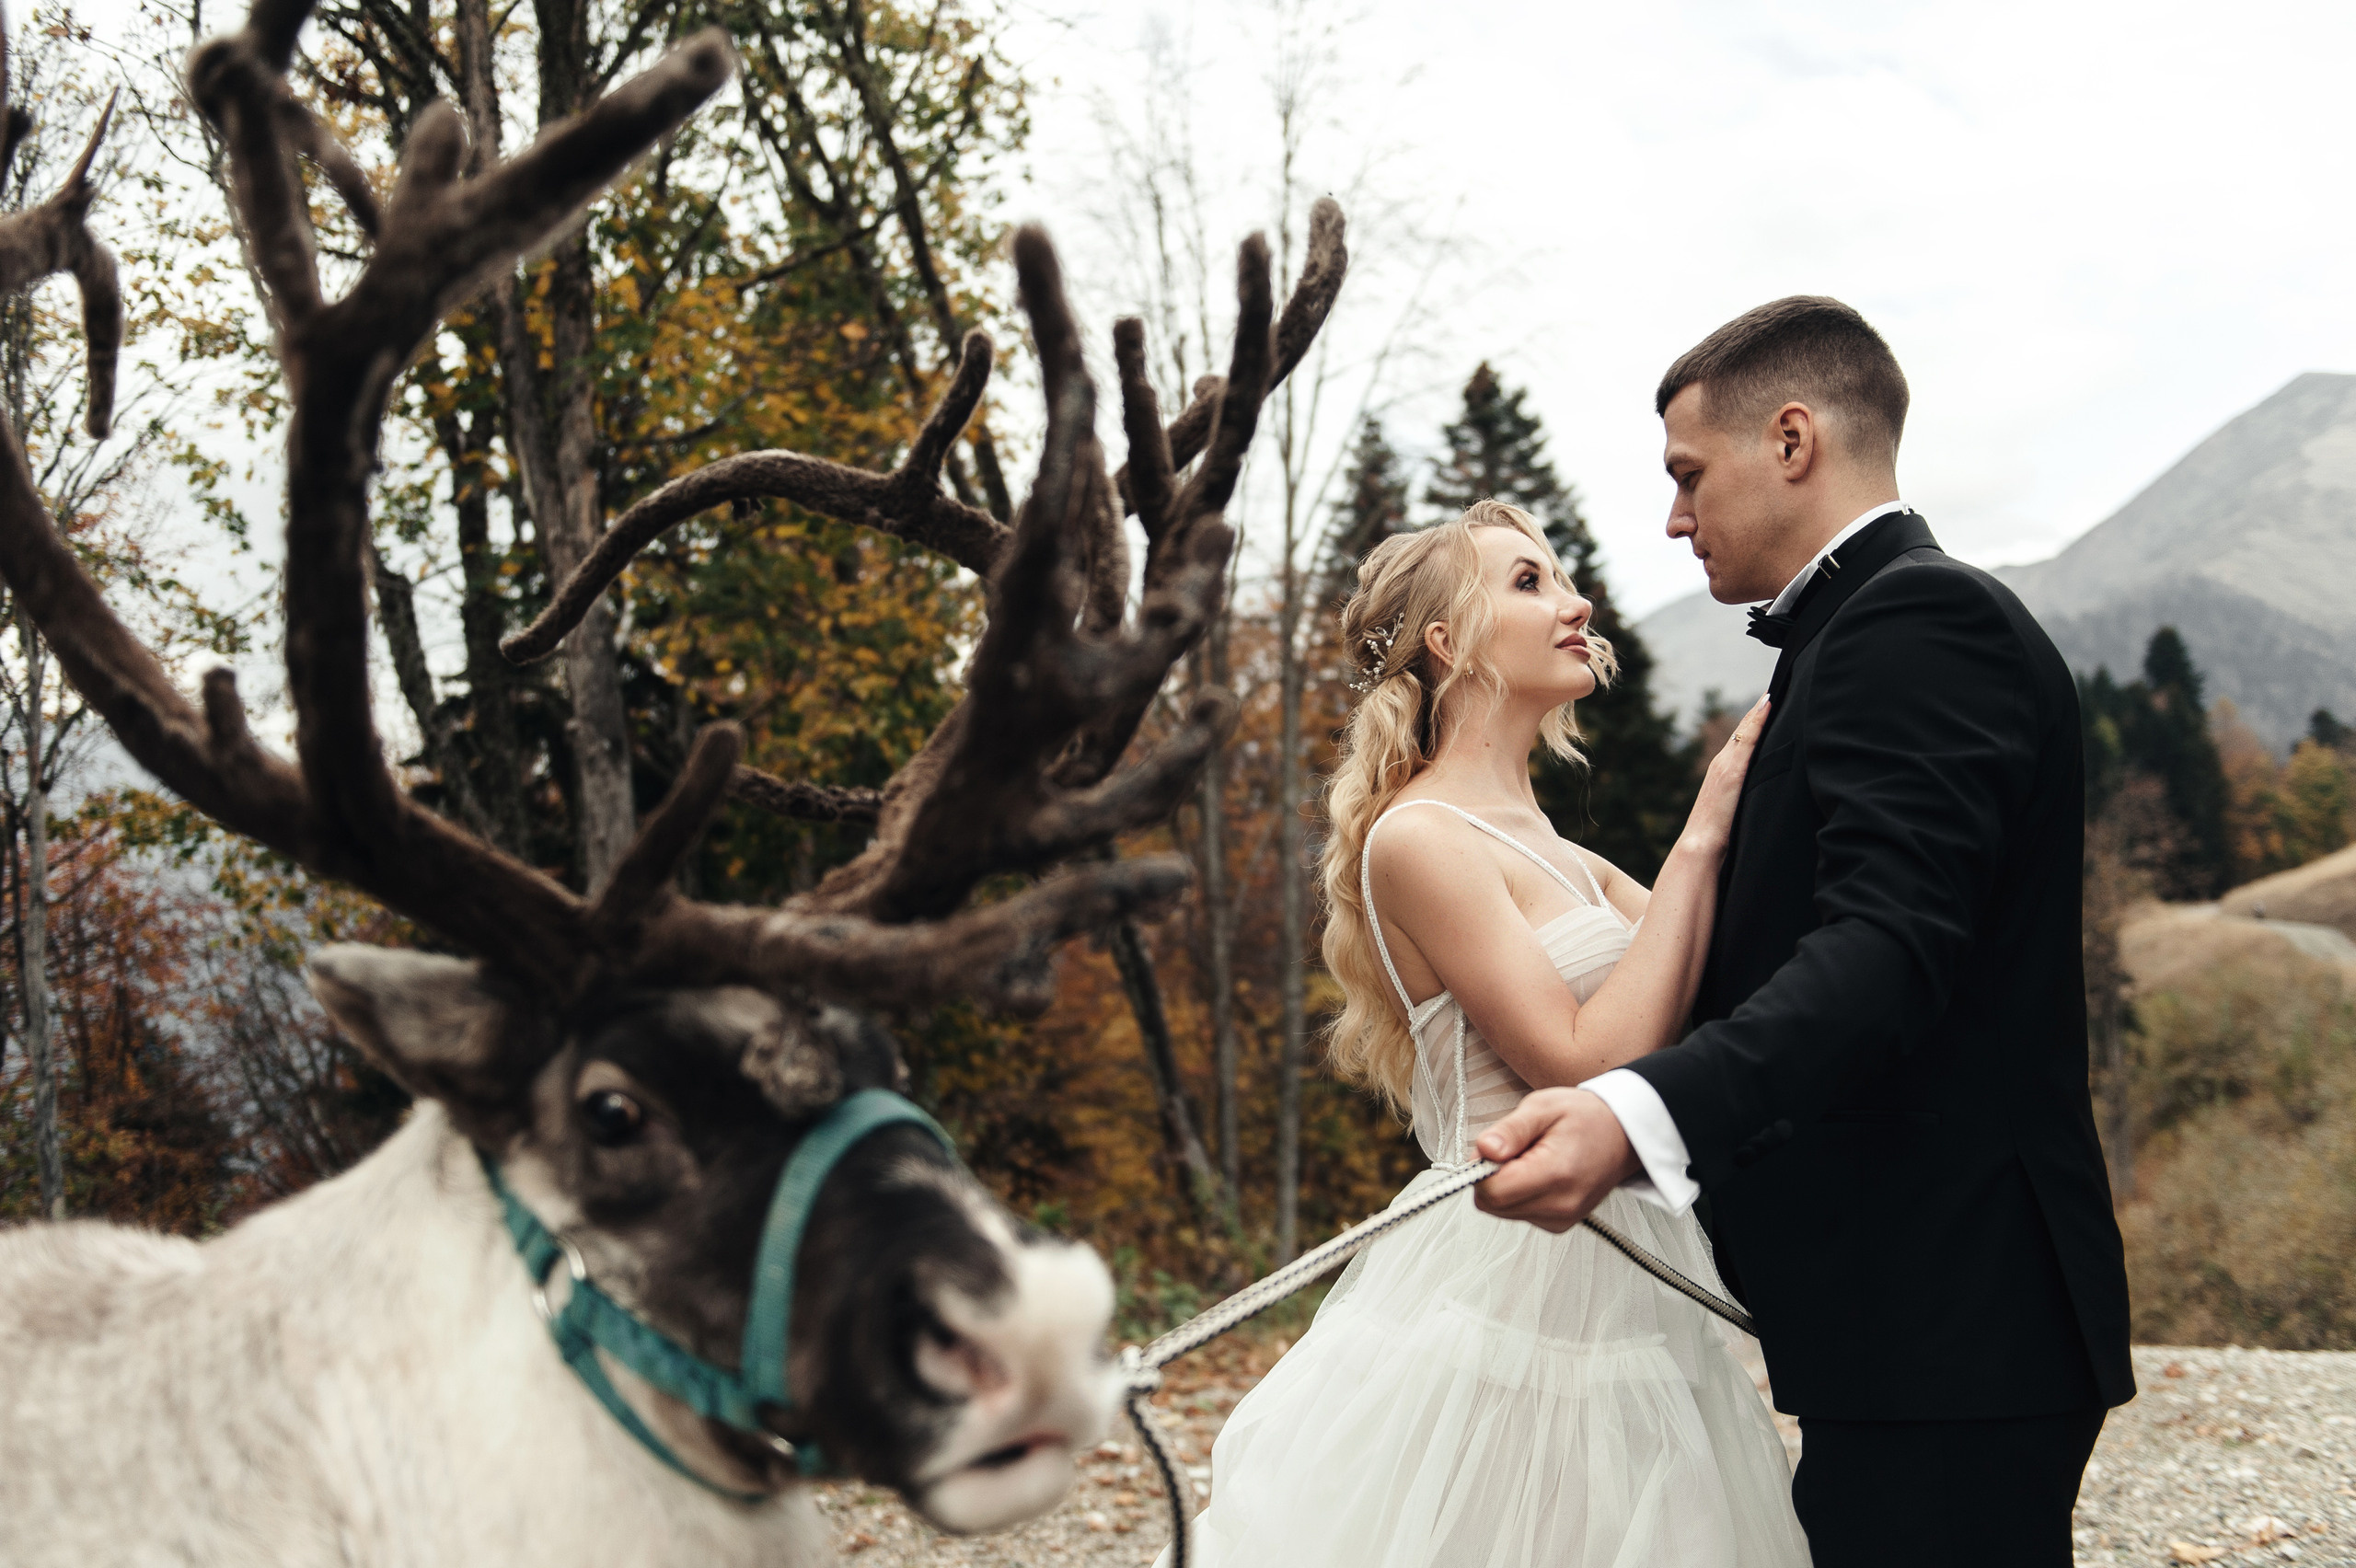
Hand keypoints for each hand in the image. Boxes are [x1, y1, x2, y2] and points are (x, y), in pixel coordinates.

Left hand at [1472, 1087, 1642, 1233]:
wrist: (1622, 1134)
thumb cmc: (1586, 1117)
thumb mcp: (1543, 1107)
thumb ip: (1510, 1130)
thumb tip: (1485, 1150)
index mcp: (1556, 1174)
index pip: (1493, 1192)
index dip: (1481, 1168)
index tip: (1494, 1148)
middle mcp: (1560, 1205)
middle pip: (1493, 1204)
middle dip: (1491, 1176)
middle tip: (1515, 1149)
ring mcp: (1561, 1219)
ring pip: (1502, 1210)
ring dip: (1505, 1184)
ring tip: (1531, 1158)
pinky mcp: (1558, 1224)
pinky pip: (1518, 1213)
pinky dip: (1518, 1193)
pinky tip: (1538, 1172)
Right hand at [1677, 694, 1770, 858]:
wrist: (1701, 845)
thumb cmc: (1718, 837)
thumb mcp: (1735, 813)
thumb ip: (1743, 800)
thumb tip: (1758, 798)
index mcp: (1724, 773)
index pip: (1741, 743)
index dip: (1753, 724)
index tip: (1768, 705)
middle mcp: (1722, 764)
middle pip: (1742, 732)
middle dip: (1756, 711)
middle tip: (1773, 690)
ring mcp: (1726, 764)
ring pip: (1744, 730)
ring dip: (1757, 711)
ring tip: (1772, 693)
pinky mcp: (1732, 769)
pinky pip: (1748, 738)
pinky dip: (1756, 720)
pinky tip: (1767, 705)